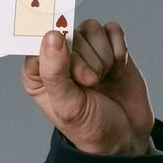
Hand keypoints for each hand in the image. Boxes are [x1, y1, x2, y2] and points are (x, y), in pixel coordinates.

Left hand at [21, 20, 154, 156]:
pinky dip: (120, 51)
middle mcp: (58, 57)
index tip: (76, 78)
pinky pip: (113, 30)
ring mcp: (85, 50)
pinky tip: (116, 72)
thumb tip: (53, 36)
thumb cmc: (89, 124)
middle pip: (70, 33)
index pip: (40, 42)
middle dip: (87, 61)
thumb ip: (54, 72)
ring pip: (92, 28)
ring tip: (103, 79)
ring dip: (103, 57)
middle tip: (91, 85)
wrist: (124, 134)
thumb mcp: (67, 105)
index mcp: (37, 71)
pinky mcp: (108, 46)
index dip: (61, 55)